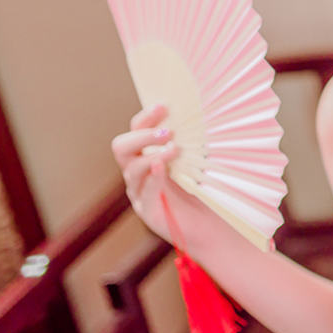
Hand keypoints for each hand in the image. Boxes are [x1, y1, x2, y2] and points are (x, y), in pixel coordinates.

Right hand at [111, 104, 200, 244]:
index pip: (136, 129)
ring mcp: (140, 192)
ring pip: (131, 169)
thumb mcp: (198, 161)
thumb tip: (206, 112)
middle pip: (122, 147)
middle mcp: (138, 172)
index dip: (146, 117)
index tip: (164, 106)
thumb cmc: (204, 189)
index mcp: (148, 154)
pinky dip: (153, 178)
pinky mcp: (147, 211)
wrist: (209, 226)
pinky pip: (144, 191)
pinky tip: (162, 167)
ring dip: (152, 155)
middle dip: (143, 135)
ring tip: (174, 149)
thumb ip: (194, 142)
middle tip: (167, 132)